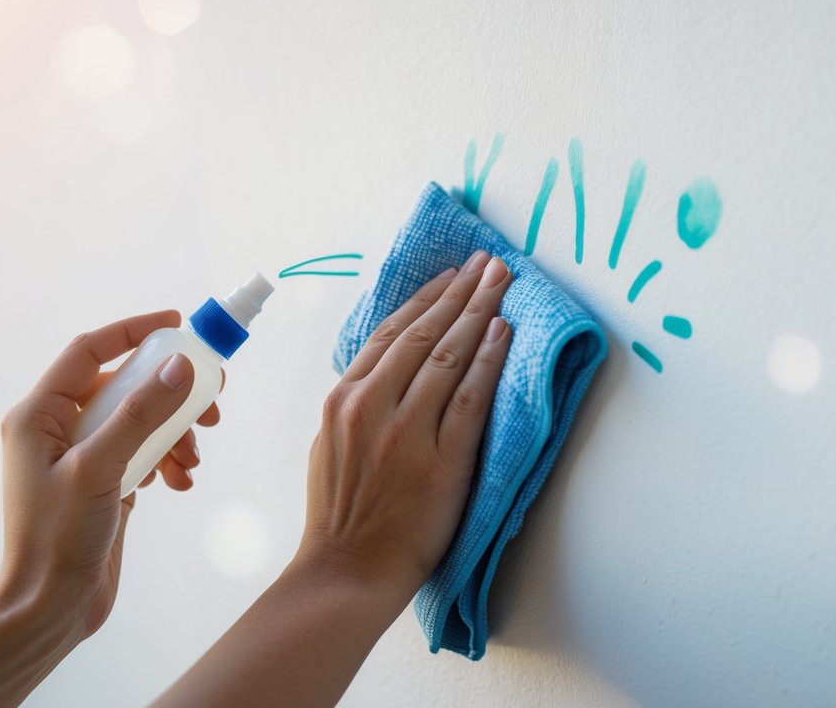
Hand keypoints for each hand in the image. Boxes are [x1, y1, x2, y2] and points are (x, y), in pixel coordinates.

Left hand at [0, 310, 220, 637]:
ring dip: (174, 433)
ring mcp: (82, 455)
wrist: (53, 607)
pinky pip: (144, 449)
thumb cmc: (57, 539)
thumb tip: (181, 365)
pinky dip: (168, 459)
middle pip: (125, 385)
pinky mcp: (103, 480)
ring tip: (192, 461)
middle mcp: (58, 428)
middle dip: (170, 393)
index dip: (133, 332)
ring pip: (141, 419)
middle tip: (211, 402)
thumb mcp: (100, 469)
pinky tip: (179, 483)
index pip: (89, 351)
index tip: (177, 324)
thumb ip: (142, 414)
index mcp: (38, 415)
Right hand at [298, 250, 513, 604]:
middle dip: (460, 292)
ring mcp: (407, 431)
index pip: (390, 333)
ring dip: (479, 312)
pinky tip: (503, 332)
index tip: (452, 274)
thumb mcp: (331, 443)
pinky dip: (488, 361)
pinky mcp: (442, 460)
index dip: (426, 298)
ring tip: (502, 282)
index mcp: (343, 399)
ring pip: (448, 356)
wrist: (345, 572)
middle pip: (423, 333)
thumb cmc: (340, 514)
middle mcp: (372, 405)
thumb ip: (357, 401)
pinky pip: (471, 398)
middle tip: (487, 263)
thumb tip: (388, 367)